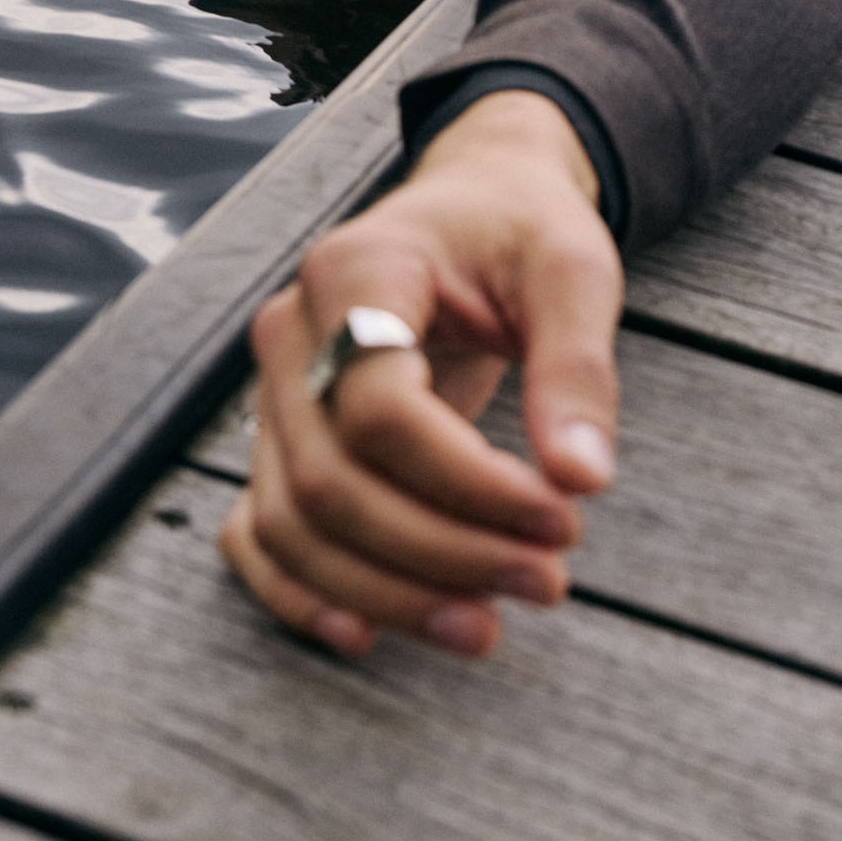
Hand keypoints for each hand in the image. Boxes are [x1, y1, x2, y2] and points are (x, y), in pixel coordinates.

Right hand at [218, 90, 623, 657]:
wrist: (475, 206)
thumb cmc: (520, 231)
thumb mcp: (572, 270)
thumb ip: (577, 366)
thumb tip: (582, 478)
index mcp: (359, 270)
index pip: (382, 410)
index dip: (471, 485)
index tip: (563, 518)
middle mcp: (293, 331)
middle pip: (332, 480)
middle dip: (440, 554)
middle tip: (545, 581)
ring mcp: (273, 388)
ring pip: (293, 521)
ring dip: (388, 592)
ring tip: (486, 623)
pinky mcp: (280, 435)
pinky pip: (258, 531)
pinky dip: (300, 593)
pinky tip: (369, 634)